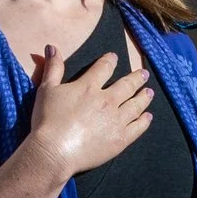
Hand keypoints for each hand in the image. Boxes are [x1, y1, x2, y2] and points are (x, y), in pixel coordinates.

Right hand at [27, 37, 153, 181]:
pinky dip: (144, 121)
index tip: (115, 57)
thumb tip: (52, 46)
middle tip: (144, 74)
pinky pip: (137, 127)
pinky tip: (148, 117)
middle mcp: (107, 100)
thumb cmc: (47, 120)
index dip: (110, 60)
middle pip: (126, 85)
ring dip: (144, 97)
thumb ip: (53, 68)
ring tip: (149, 92)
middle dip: (136, 78)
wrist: (54, 151)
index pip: (103, 68)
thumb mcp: (46, 89)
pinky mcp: (120, 139)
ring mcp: (116, 120)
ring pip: (136, 105)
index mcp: (89, 87)